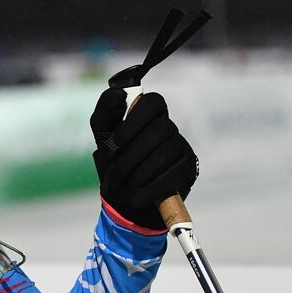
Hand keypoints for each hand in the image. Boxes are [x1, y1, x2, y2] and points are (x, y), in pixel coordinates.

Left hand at [90, 88, 198, 229]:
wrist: (124, 199)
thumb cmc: (113, 161)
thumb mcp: (102, 135)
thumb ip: (105, 111)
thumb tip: (118, 93)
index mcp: (149, 113)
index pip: (152, 102)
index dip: (132, 123)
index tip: (114, 144)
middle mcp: (169, 126)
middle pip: (157, 132)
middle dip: (130, 159)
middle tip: (114, 178)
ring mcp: (181, 146)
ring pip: (165, 154)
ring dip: (138, 176)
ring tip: (123, 191)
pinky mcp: (188, 168)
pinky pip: (173, 175)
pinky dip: (150, 189)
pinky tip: (136, 197)